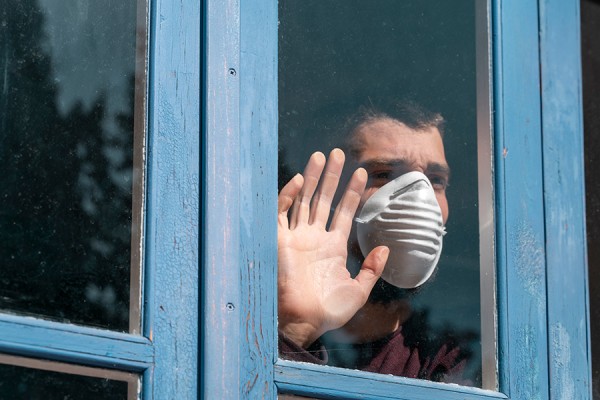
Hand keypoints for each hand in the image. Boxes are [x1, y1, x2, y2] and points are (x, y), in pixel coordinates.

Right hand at [277, 148, 388, 347]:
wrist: (303, 321)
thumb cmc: (328, 311)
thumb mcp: (358, 290)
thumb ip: (372, 268)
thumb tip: (386, 248)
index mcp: (332, 246)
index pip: (343, 212)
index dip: (352, 193)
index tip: (362, 173)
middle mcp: (314, 237)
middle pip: (323, 199)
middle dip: (331, 177)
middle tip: (338, 154)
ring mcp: (296, 236)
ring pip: (304, 199)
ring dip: (312, 178)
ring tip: (322, 156)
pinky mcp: (278, 239)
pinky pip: (281, 212)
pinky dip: (288, 195)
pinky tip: (298, 179)